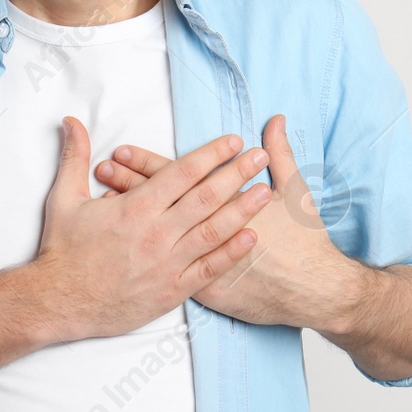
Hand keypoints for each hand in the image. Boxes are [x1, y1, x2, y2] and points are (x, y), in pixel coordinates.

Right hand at [30, 115, 273, 340]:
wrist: (58, 302)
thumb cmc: (62, 252)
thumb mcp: (64, 198)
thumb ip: (75, 157)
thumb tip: (72, 121)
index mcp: (135, 208)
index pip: (182, 173)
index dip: (211, 154)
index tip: (232, 141)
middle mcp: (156, 233)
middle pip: (206, 197)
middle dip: (236, 174)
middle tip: (259, 156)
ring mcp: (167, 264)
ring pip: (213, 231)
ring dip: (243, 210)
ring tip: (266, 191)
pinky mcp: (171, 291)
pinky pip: (208, 269)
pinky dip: (231, 253)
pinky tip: (250, 237)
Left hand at [94, 114, 355, 328]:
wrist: (312, 290)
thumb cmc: (304, 241)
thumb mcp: (295, 191)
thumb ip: (281, 154)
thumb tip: (274, 121)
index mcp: (223, 201)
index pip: (176, 176)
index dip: (146, 163)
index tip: (120, 151)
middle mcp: (205, 230)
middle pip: (157, 202)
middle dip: (127, 184)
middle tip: (100, 168)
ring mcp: (200, 262)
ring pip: (153, 235)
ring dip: (127, 216)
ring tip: (101, 199)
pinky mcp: (201, 289)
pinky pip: (163, 269)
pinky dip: (140, 254)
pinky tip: (121, 246)